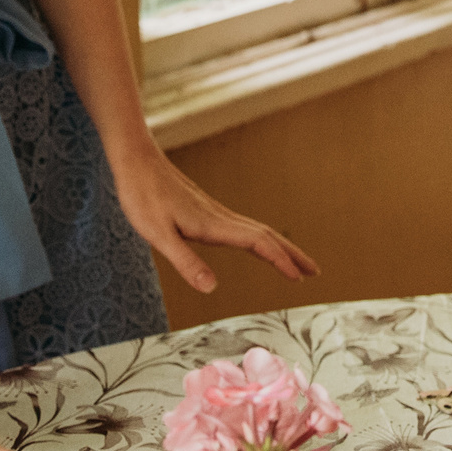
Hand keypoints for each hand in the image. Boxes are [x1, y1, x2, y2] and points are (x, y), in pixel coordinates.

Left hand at [112, 149, 317, 293]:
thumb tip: (211, 288)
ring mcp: (216, 213)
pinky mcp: (207, 211)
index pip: (258, 243)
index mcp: (214, 225)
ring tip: (294, 261)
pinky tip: (257, 244)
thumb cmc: (143, 197)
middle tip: (314, 271)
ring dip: (280, 246)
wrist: (137, 162)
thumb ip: (185, 262)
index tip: (300, 278)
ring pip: (258, 230)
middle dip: (292, 254)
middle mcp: (221, 218)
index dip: (280, 260)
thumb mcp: (158, 235)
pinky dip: (261, 238)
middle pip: (267, 235)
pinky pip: (244, 227)